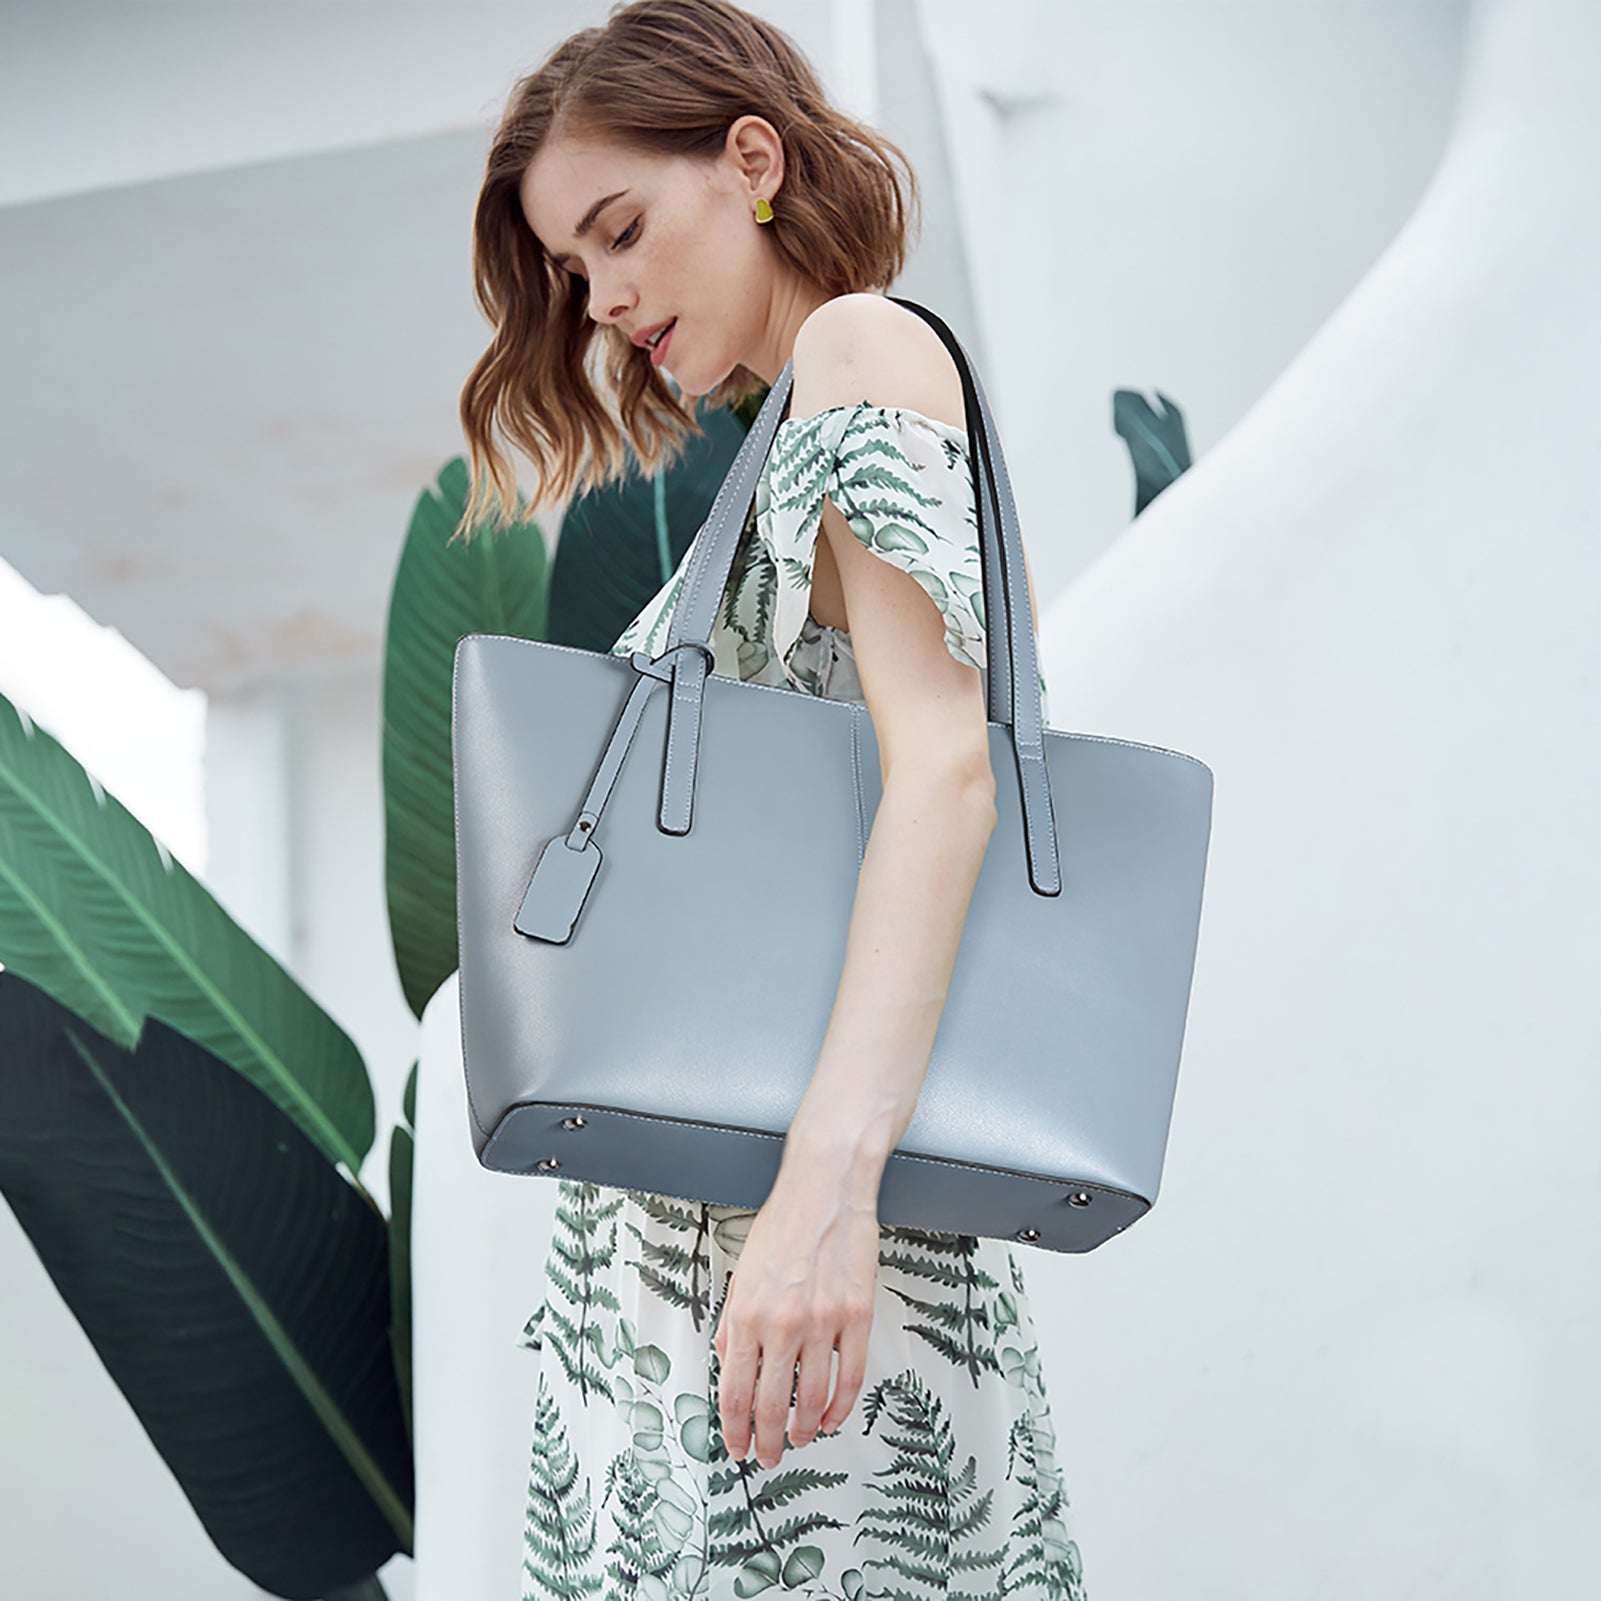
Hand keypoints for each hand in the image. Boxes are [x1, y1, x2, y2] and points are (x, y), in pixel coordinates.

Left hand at [712, 1156, 881, 1468]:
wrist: (825, 1185)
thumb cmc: (784, 1223)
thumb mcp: (741, 1274)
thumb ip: (734, 1325)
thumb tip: (731, 1369)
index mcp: (747, 1314)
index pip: (735, 1393)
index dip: (734, 1430)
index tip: (736, 1446)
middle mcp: (783, 1323)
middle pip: (773, 1407)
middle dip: (768, 1442)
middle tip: (768, 1456)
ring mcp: (824, 1321)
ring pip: (813, 1400)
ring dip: (804, 1430)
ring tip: (800, 1439)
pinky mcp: (858, 1315)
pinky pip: (851, 1377)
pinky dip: (840, 1407)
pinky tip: (831, 1417)